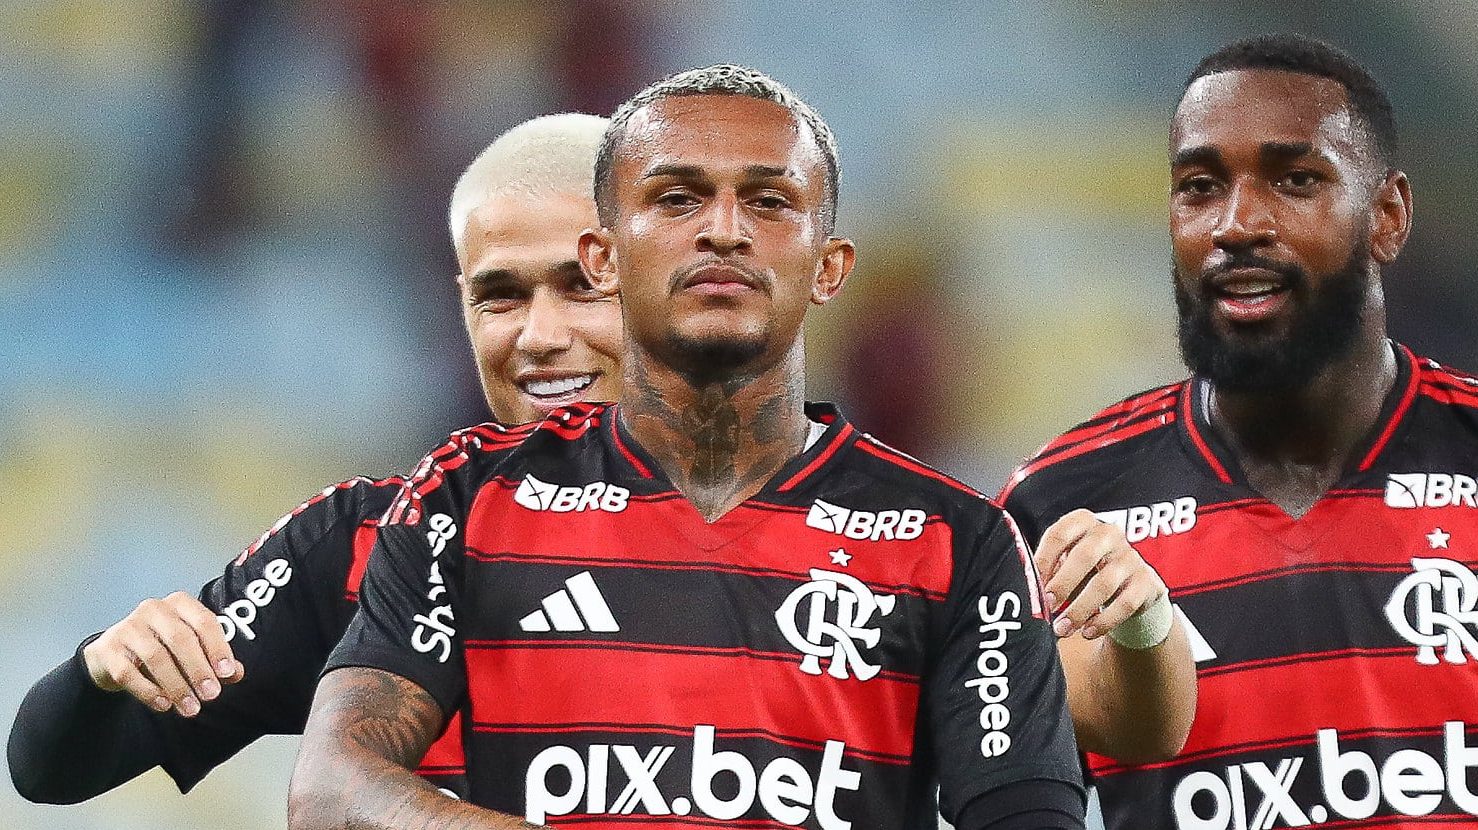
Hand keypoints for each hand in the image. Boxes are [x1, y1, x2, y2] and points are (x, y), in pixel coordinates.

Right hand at [82, 592, 243, 715]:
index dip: (218, 648)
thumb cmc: (163, 648)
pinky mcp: (108, 649)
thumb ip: (214, 659)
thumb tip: (236, 674)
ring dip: (176, 686)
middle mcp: (154, 609)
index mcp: (180, 604)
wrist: (114, 655)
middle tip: (212, 695)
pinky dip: (149, 691)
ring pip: (156, 657)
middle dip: (198, 670)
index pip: (204, 622)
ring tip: (191, 708)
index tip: (227, 674)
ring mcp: (128, 627)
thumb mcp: (191, 650)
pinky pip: (129, 672)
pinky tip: (164, 705)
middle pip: (181, 639)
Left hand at [1035, 509, 1167, 640]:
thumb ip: (1046, 570)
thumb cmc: (1085, 570)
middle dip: (1063, 583)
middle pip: (1085, 555)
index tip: (1032, 584)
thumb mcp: (1065, 562)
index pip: (1059, 534)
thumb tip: (1026, 591)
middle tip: (1047, 606)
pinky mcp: (1147, 581)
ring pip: (1105, 583)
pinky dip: (1104, 620)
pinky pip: (1126, 603)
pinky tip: (1087, 632)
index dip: (1043, 560)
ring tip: (1062, 628)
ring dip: (1080, 609)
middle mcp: (1109, 533)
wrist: (1128, 585)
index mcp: (1083, 522)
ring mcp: (1131, 556)